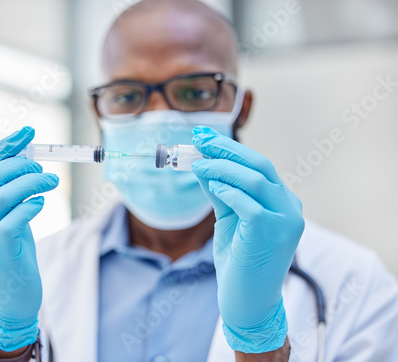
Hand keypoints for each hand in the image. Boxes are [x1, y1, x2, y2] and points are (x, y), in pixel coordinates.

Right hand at [0, 127, 58, 350]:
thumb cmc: (10, 255)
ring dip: (32, 182)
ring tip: (51, 181)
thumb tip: (27, 157)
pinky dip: (31, 204)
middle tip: (44, 168)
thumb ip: (8, 193)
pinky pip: (15, 218)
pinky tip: (40, 203)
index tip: (28, 132)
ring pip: (2, 194)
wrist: (9, 300)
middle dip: (20, 165)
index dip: (5, 148)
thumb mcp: (4, 219)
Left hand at [191, 126, 303, 352]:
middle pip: (259, 165)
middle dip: (225, 149)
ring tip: (197, 165)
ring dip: (221, 168)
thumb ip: (220, 191)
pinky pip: (248, 204)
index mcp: (283, 201)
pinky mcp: (272, 233)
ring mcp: (286, 221)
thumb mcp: (228, 219)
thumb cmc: (239, 261)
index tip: (204, 138)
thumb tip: (203, 163)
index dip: (230, 148)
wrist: (248, 303)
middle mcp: (290, 207)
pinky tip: (212, 187)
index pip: (258, 165)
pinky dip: (228, 191)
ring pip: (254, 180)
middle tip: (198, 140)